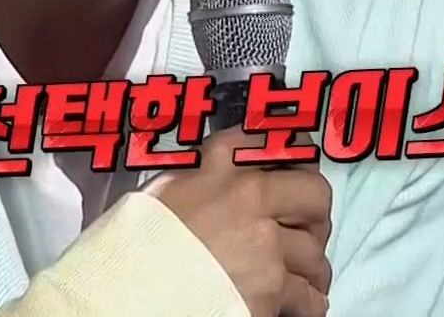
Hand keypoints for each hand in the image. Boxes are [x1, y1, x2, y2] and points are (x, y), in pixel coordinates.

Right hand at [145, 127, 332, 316]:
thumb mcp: (162, 190)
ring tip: (307, 279)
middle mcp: (249, 194)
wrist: (126, 289)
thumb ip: (199, 179)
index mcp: (219, 164)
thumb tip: (215, 182)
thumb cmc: (133, 244)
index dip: (295, 154)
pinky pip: (308, 296)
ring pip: (314, 251)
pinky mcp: (272, 286)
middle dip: (317, 216)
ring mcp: (265, 241)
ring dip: (312, 267)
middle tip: (309, 231)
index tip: (301, 165)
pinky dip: (309, 303)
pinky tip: (302, 306)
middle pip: (314, 193)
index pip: (274, 142)